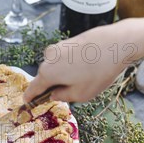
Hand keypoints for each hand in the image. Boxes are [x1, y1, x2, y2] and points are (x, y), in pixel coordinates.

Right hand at [24, 16, 143, 103]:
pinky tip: (86, 67)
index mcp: (48, 73)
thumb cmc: (99, 72)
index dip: (31, 96)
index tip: (27, 102)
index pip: (34, 88)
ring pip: (55, 66)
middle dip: (52, 85)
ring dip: (63, 74)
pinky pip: (64, 57)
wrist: (116, 43)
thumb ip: (63, 96)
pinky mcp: (68, 40)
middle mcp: (48, 58)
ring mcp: (58, 47)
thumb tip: (55, 94)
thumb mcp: (82, 94)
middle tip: (67, 93)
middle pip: (45, 76)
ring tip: (83, 79)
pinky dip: (70, 64)